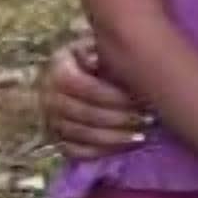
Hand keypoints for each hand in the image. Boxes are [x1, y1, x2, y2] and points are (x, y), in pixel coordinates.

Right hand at [38, 38, 151, 160]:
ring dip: (114, 138)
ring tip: (142, 135)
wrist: (84, 70)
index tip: (142, 100)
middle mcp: (48, 95)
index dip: (114, 96)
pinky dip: (100, 151)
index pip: (83, 86)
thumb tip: (98, 61)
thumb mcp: (103, 46)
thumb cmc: (101, 56)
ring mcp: (49, 119)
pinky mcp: (55, 138)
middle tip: (148, 119)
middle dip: (119, 119)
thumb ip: (105, 52)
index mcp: (59, 67)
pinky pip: (74, 151)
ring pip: (80, 135)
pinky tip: (123, 147)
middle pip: (83, 113)